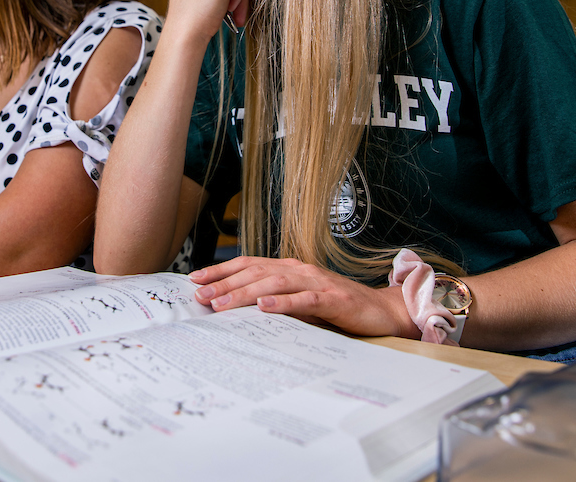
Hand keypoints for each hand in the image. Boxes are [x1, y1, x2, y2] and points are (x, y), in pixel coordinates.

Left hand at [189, 256, 417, 338]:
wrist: (381, 310)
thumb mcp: (300, 302)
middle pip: (255, 272)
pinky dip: (283, 302)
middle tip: (200, 296)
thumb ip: (275, 301)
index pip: (248, 264)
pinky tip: (265, 307)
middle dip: (224, 283)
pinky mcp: (333, 299)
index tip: (195, 280)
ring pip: (274, 283)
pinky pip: (304, 299)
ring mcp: (316, 282)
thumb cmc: (337, 308)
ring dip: (245, 293)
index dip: (221, 270)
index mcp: (290, 268)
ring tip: (222, 304)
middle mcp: (300, 270)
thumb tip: (237, 309)